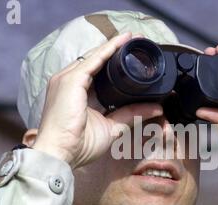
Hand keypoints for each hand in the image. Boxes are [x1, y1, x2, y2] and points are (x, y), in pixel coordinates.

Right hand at [33, 32, 162, 168]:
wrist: (61, 154)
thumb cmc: (79, 145)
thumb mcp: (112, 127)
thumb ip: (132, 115)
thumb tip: (156, 108)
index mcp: (75, 93)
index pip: (96, 71)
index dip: (113, 61)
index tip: (132, 55)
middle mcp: (68, 82)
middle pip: (95, 60)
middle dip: (115, 49)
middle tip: (137, 40)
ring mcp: (67, 79)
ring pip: (95, 56)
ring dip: (114, 45)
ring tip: (133, 37)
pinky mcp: (70, 80)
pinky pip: (93, 59)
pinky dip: (109, 49)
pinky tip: (122, 42)